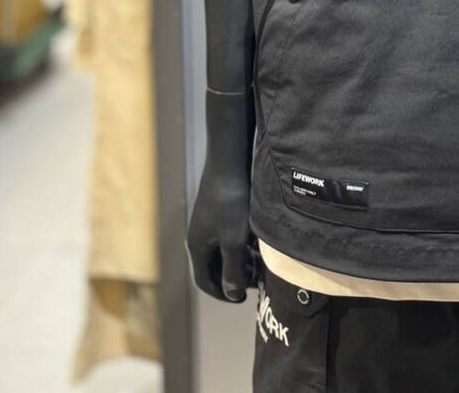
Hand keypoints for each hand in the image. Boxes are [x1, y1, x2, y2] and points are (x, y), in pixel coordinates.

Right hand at [186, 156, 253, 302]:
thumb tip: (232, 293)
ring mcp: (208, 222)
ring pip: (222, 251)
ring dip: (240, 261)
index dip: (223, 294)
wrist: (229, 161)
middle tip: (256, 280)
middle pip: (213, 267)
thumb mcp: (234, 240)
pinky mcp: (219, 210)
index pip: (204, 281)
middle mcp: (199, 236)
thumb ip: (233, 269)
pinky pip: (228, 236)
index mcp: (197, 247)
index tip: (243, 298)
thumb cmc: (230, 201)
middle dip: (234, 277)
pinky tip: (258, 242)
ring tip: (260, 264)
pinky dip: (241, 245)